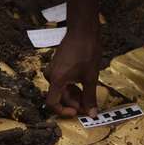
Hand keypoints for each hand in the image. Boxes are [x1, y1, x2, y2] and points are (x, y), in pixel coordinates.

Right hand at [44, 0, 100, 117]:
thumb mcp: (91, 77)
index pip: (52, 103)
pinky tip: (84, 87)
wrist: (83, 30)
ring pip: (62, 90)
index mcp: (56, 79)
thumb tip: (92, 114)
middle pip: (59, 97)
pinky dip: (72, 87)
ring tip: (88, 96)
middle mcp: (51, 75)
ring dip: (74, 95)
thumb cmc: (86, 51)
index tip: (77, 112)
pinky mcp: (58, 66)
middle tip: (89, 106)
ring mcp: (53, 70)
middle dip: (74, 103)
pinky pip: (62, 81)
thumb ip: (90, 97)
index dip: (63, 111)